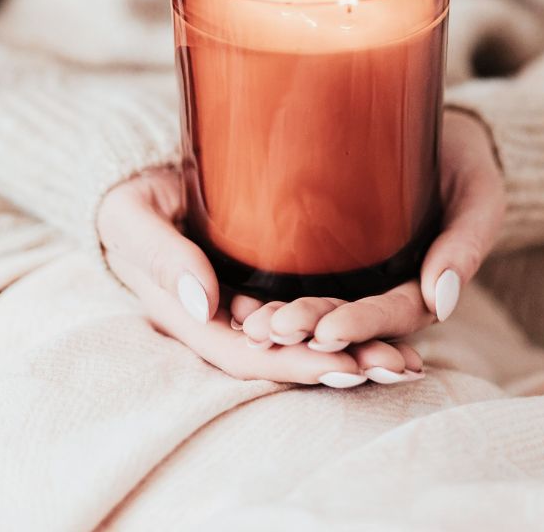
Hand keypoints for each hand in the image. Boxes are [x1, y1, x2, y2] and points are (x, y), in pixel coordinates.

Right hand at [96, 166, 424, 387]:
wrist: (138, 176)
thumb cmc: (131, 197)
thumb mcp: (131, 219)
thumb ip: (160, 255)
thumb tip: (205, 303)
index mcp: (194, 318)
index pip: (250, 356)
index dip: (298, 366)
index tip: (346, 366)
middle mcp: (230, 319)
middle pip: (291, 355)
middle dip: (345, 364)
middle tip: (401, 366)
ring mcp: (253, 299)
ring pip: (310, 334)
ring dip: (359, 349)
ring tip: (411, 357)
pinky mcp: (272, 275)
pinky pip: (316, 303)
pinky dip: (353, 317)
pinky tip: (398, 319)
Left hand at [232, 109, 504, 349]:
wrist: (433, 126)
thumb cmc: (460, 160)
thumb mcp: (478, 194)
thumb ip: (467, 242)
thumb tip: (443, 302)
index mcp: (421, 286)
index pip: (393, 314)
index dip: (362, 326)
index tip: (327, 333)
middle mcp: (381, 287)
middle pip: (347, 316)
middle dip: (310, 327)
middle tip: (271, 330)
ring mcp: (352, 271)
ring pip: (317, 304)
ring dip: (283, 318)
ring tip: (248, 324)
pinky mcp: (322, 249)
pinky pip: (294, 275)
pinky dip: (267, 291)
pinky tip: (235, 298)